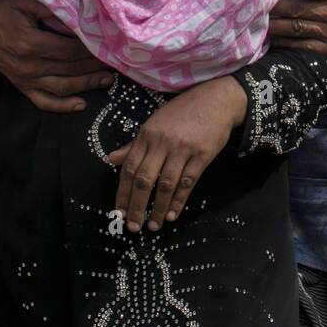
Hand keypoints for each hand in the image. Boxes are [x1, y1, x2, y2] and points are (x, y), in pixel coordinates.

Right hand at [0, 0, 113, 112]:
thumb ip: (52, 8)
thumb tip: (82, 15)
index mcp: (29, 43)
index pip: (71, 49)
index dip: (93, 47)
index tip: (110, 42)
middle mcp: (27, 65)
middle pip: (71, 69)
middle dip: (96, 65)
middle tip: (119, 61)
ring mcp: (23, 78)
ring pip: (62, 87)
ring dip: (87, 85)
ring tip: (109, 80)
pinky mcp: (19, 84)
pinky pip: (42, 101)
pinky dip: (62, 106)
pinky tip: (81, 105)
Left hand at [109, 77, 245, 232]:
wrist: (215, 100)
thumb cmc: (182, 112)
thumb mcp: (154, 123)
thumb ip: (134, 145)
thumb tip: (110, 159)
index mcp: (147, 134)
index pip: (129, 168)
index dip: (122, 192)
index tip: (118, 212)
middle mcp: (162, 142)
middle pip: (145, 179)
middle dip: (136, 206)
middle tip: (132, 226)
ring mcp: (183, 149)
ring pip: (166, 185)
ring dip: (157, 208)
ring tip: (152, 226)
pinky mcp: (202, 156)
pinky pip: (188, 183)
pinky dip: (178, 201)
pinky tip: (171, 215)